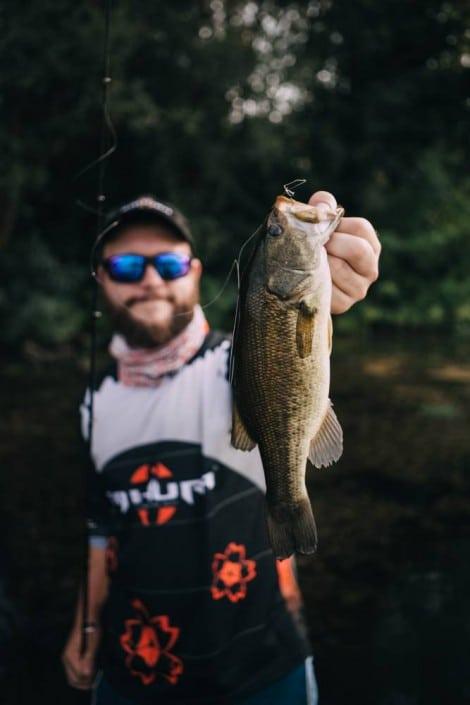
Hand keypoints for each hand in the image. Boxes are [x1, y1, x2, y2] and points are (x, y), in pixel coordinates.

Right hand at [62, 623, 100, 689]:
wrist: (88, 618)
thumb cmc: (91, 630)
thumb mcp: (92, 646)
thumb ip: (88, 660)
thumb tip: (86, 675)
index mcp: (70, 657)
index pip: (76, 677)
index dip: (85, 682)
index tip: (95, 682)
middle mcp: (67, 659)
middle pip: (73, 678)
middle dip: (83, 682)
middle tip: (94, 682)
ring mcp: (69, 657)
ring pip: (74, 675)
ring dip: (83, 678)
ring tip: (94, 677)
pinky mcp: (72, 654)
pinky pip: (75, 669)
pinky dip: (82, 672)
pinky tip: (91, 669)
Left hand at [308, 191, 380, 313]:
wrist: (296, 280)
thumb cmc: (311, 246)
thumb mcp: (318, 222)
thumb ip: (322, 205)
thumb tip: (321, 203)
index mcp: (371, 246)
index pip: (362, 228)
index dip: (336, 224)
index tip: (321, 229)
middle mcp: (371, 269)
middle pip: (358, 249)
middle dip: (330, 243)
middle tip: (314, 246)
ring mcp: (359, 289)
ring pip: (338, 268)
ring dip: (318, 261)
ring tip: (308, 260)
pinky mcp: (343, 304)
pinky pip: (327, 287)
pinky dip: (313, 279)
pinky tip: (306, 276)